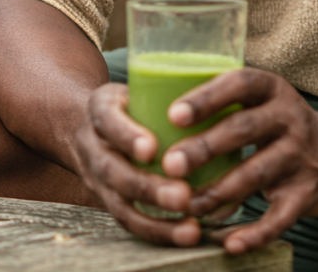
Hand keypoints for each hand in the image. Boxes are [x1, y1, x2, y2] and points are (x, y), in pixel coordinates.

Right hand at [72, 81, 207, 246]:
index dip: (127, 136)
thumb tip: (229, 83)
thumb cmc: (131, 100)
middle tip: (183, 195)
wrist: (88, 123)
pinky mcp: (108, 202)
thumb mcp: (136, 84)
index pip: (108, 119)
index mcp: (100, 109)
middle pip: (113, 172)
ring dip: (157, 222)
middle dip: (148, 188)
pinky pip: (129, 222)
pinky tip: (188, 234)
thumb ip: (169, 86)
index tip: (151, 148)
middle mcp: (92, 146)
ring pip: (120, 206)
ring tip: (191, 228)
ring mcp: (96, 179)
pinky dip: (158, 232)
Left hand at [159, 68, 317, 254]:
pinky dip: (254, 233)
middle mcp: (289, 117)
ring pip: (255, 173)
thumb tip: (156, 108)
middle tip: (170, 164)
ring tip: (187, 205)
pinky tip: (229, 242)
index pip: (239, 84)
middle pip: (243, 129)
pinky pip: (278, 216)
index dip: (207, 98)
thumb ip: (223, 101)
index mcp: (271, 89)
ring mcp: (300, 156)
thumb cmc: (276, 123)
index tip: (173, 114)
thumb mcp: (259, 100)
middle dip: (204, 147)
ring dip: (218, 192)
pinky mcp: (305, 194)